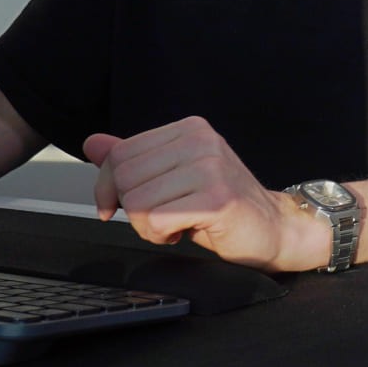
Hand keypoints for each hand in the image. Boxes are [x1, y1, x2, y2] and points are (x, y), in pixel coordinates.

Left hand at [84, 117, 323, 270]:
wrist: (273, 229)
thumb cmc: (223, 206)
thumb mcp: (174, 177)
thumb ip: (135, 160)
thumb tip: (93, 143)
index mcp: (189, 130)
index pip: (120, 153)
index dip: (109, 188)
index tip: (119, 207)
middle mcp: (201, 141)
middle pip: (124, 178)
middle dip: (133, 210)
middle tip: (162, 218)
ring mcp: (211, 167)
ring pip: (138, 202)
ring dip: (148, 227)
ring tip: (176, 225)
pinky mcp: (217, 198)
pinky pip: (157, 221)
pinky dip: (162, 236)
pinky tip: (185, 232)